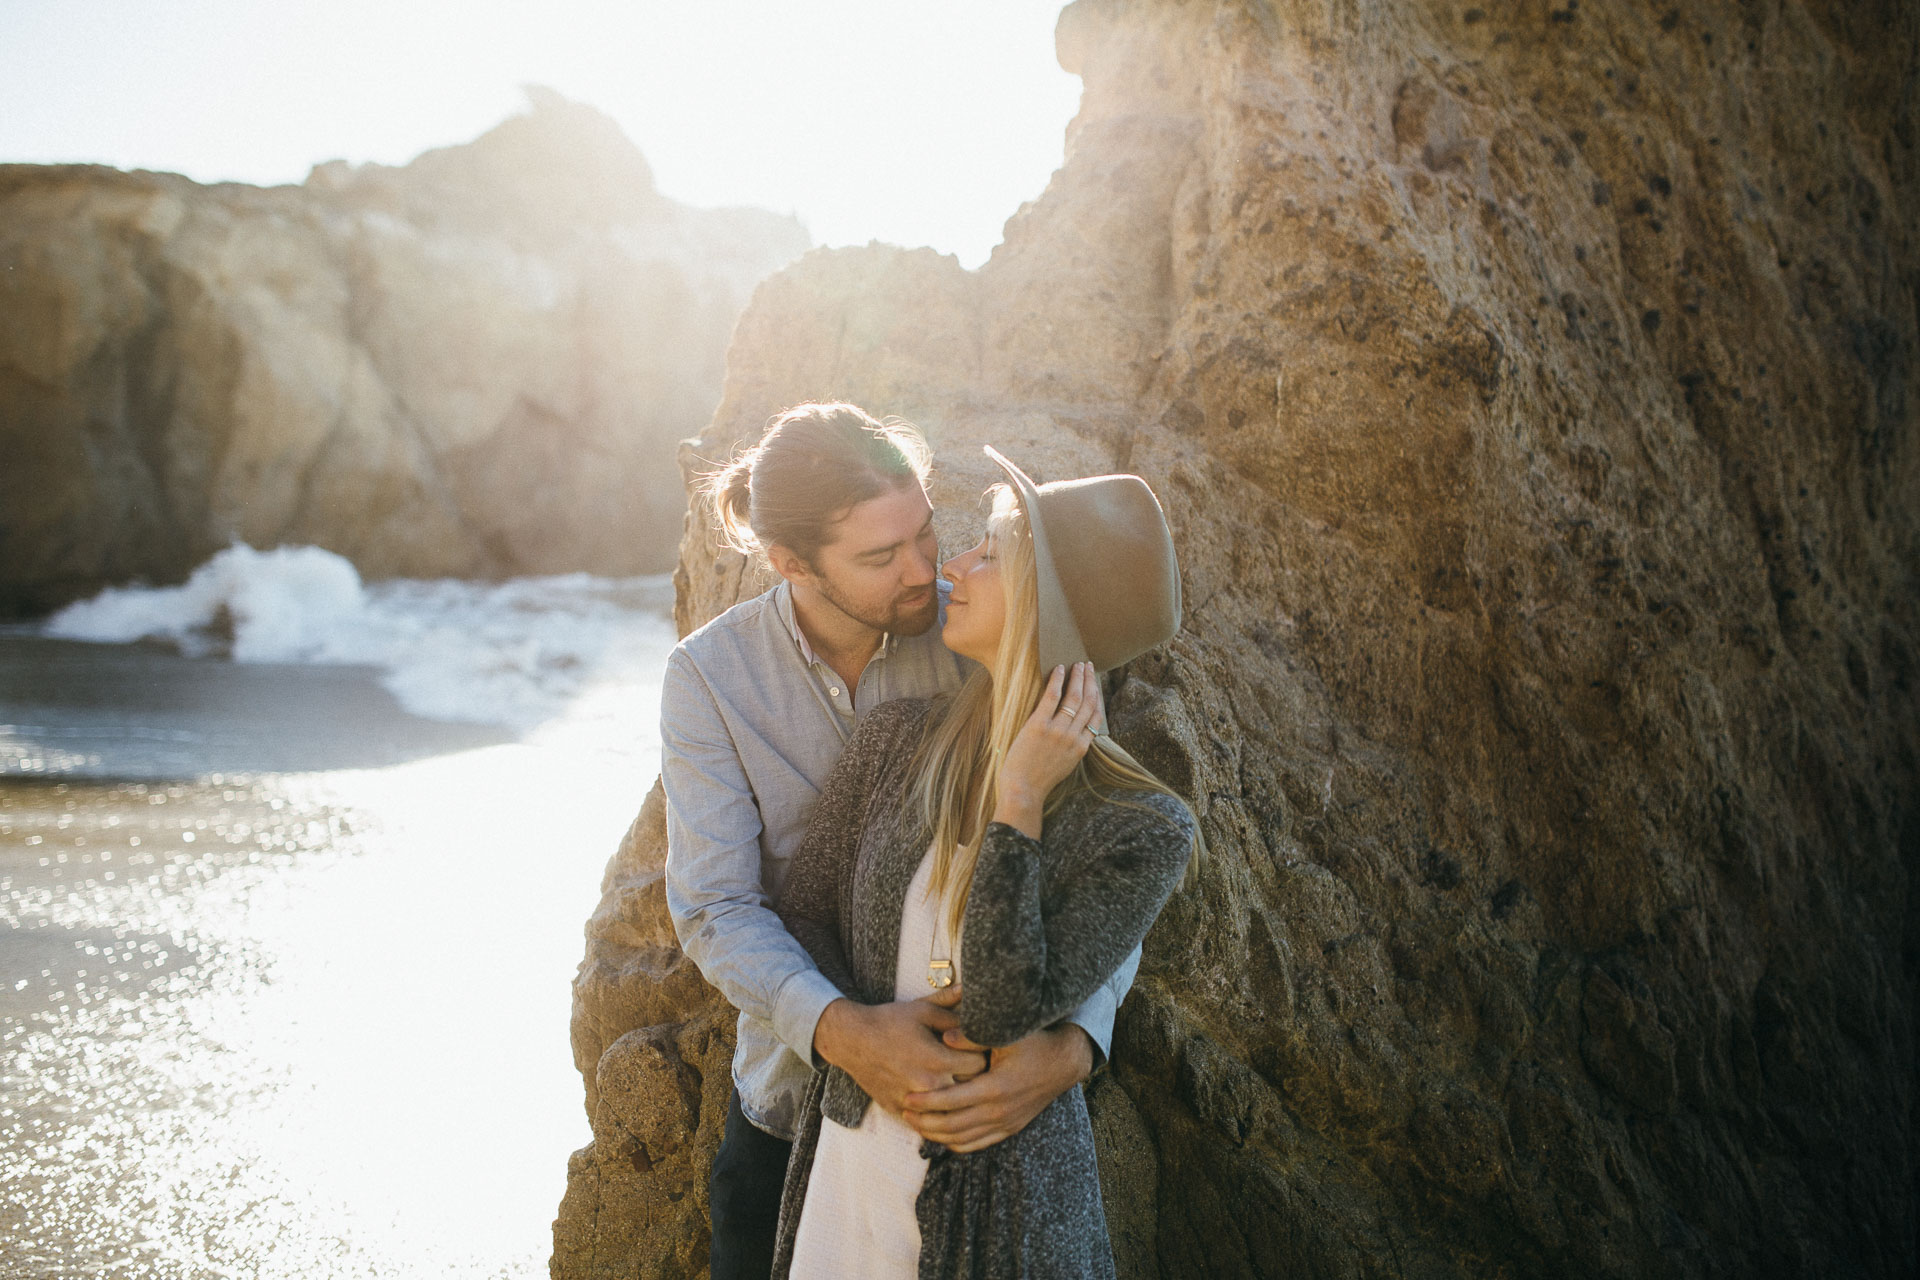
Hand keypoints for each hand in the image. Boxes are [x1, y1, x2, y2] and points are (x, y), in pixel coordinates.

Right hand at [812, 986, 988, 1115]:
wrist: (851, 1040)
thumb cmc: (888, 1022)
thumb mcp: (922, 1010)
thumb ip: (951, 1005)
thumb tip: (973, 990)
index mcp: (938, 1061)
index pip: (979, 1066)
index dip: (981, 1056)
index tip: (978, 1050)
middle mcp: (928, 1086)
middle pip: (968, 1090)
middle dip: (972, 1078)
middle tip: (971, 1065)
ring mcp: (913, 1102)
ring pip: (949, 1109)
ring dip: (955, 1096)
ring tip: (956, 1082)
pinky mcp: (900, 1111)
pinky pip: (927, 1118)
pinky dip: (934, 1110)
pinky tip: (936, 1096)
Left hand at [899, 1019, 1095, 1152]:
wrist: (1064, 1062)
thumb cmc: (1033, 1043)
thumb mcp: (1005, 1034)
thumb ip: (973, 1037)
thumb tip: (944, 1036)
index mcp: (995, 1088)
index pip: (951, 1102)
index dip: (926, 1102)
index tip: (907, 1097)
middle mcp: (999, 1111)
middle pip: (952, 1126)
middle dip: (925, 1121)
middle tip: (904, 1112)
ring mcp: (1005, 1123)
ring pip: (963, 1140)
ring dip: (937, 1135)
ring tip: (917, 1124)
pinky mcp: (1010, 1128)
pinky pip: (978, 1144)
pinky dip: (957, 1144)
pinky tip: (942, 1136)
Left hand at [993, 662, 1104, 837]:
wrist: (1024, 790)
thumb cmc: (1039, 781)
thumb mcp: (1065, 765)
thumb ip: (1071, 747)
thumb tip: (1073, 731)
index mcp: (1081, 747)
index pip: (1096, 715)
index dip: (1097, 696)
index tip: (1095, 683)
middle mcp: (1073, 736)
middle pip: (1087, 702)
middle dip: (1090, 681)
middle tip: (1088, 666)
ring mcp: (1057, 731)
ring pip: (1074, 697)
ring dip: (1077, 677)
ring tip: (1078, 664)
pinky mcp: (1039, 726)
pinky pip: (1052, 698)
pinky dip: (1058, 681)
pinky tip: (1060, 669)